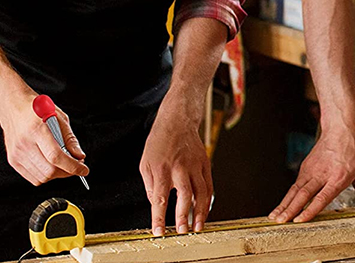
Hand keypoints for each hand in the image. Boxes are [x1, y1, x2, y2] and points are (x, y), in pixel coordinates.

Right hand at [0, 94, 88, 185]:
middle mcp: (24, 144)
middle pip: (49, 171)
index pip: (56, 157)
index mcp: (37, 130)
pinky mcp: (13, 160)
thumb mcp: (60, 118)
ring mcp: (17, 154)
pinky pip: (33, 178)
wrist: (12, 107)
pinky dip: (46, 176)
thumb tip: (79, 156)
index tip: (84, 169)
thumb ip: (70, 139)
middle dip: (68, 172)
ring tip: (64, 164)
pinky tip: (51, 166)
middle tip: (76, 165)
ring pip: (42, 177)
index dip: (73, 167)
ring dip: (58, 175)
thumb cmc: (36, 110)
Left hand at [140, 116, 212, 235]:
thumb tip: (157, 203)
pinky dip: (207, 200)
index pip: (160, 198)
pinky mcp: (205, 164)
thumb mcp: (145, 164)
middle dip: (184, 216)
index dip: (159, 217)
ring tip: (197, 226)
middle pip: (184, 196)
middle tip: (183, 230)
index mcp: (161, 169)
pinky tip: (204, 210)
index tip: (159, 231)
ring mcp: (195, 165)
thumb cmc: (159, 142)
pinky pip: (209, 185)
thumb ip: (150, 186)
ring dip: (200, 212)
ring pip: (201, 192)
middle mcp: (180, 167)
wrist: (177, 122)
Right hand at [269, 120, 354, 221]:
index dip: (310, 209)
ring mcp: (312, 170)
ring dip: (284, 205)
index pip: (322, 197)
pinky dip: (286, 197)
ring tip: (274, 218)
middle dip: (290, 209)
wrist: (342, 128)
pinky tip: (281, 207)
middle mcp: (322, 174)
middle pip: (304, 194)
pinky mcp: (305, 167)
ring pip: (295, 190)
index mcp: (339, 177)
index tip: (299, 220)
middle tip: (281, 222)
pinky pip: (294, 185)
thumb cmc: (354, 150)